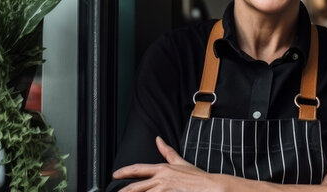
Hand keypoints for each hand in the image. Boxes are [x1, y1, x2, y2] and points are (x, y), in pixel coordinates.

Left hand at [113, 136, 228, 191]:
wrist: (210, 187)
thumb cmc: (197, 177)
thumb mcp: (180, 162)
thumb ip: (167, 152)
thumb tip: (158, 140)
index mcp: (162, 169)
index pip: (138, 169)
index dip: (124, 172)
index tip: (115, 175)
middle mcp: (160, 180)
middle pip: (135, 187)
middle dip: (123, 191)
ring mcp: (163, 190)